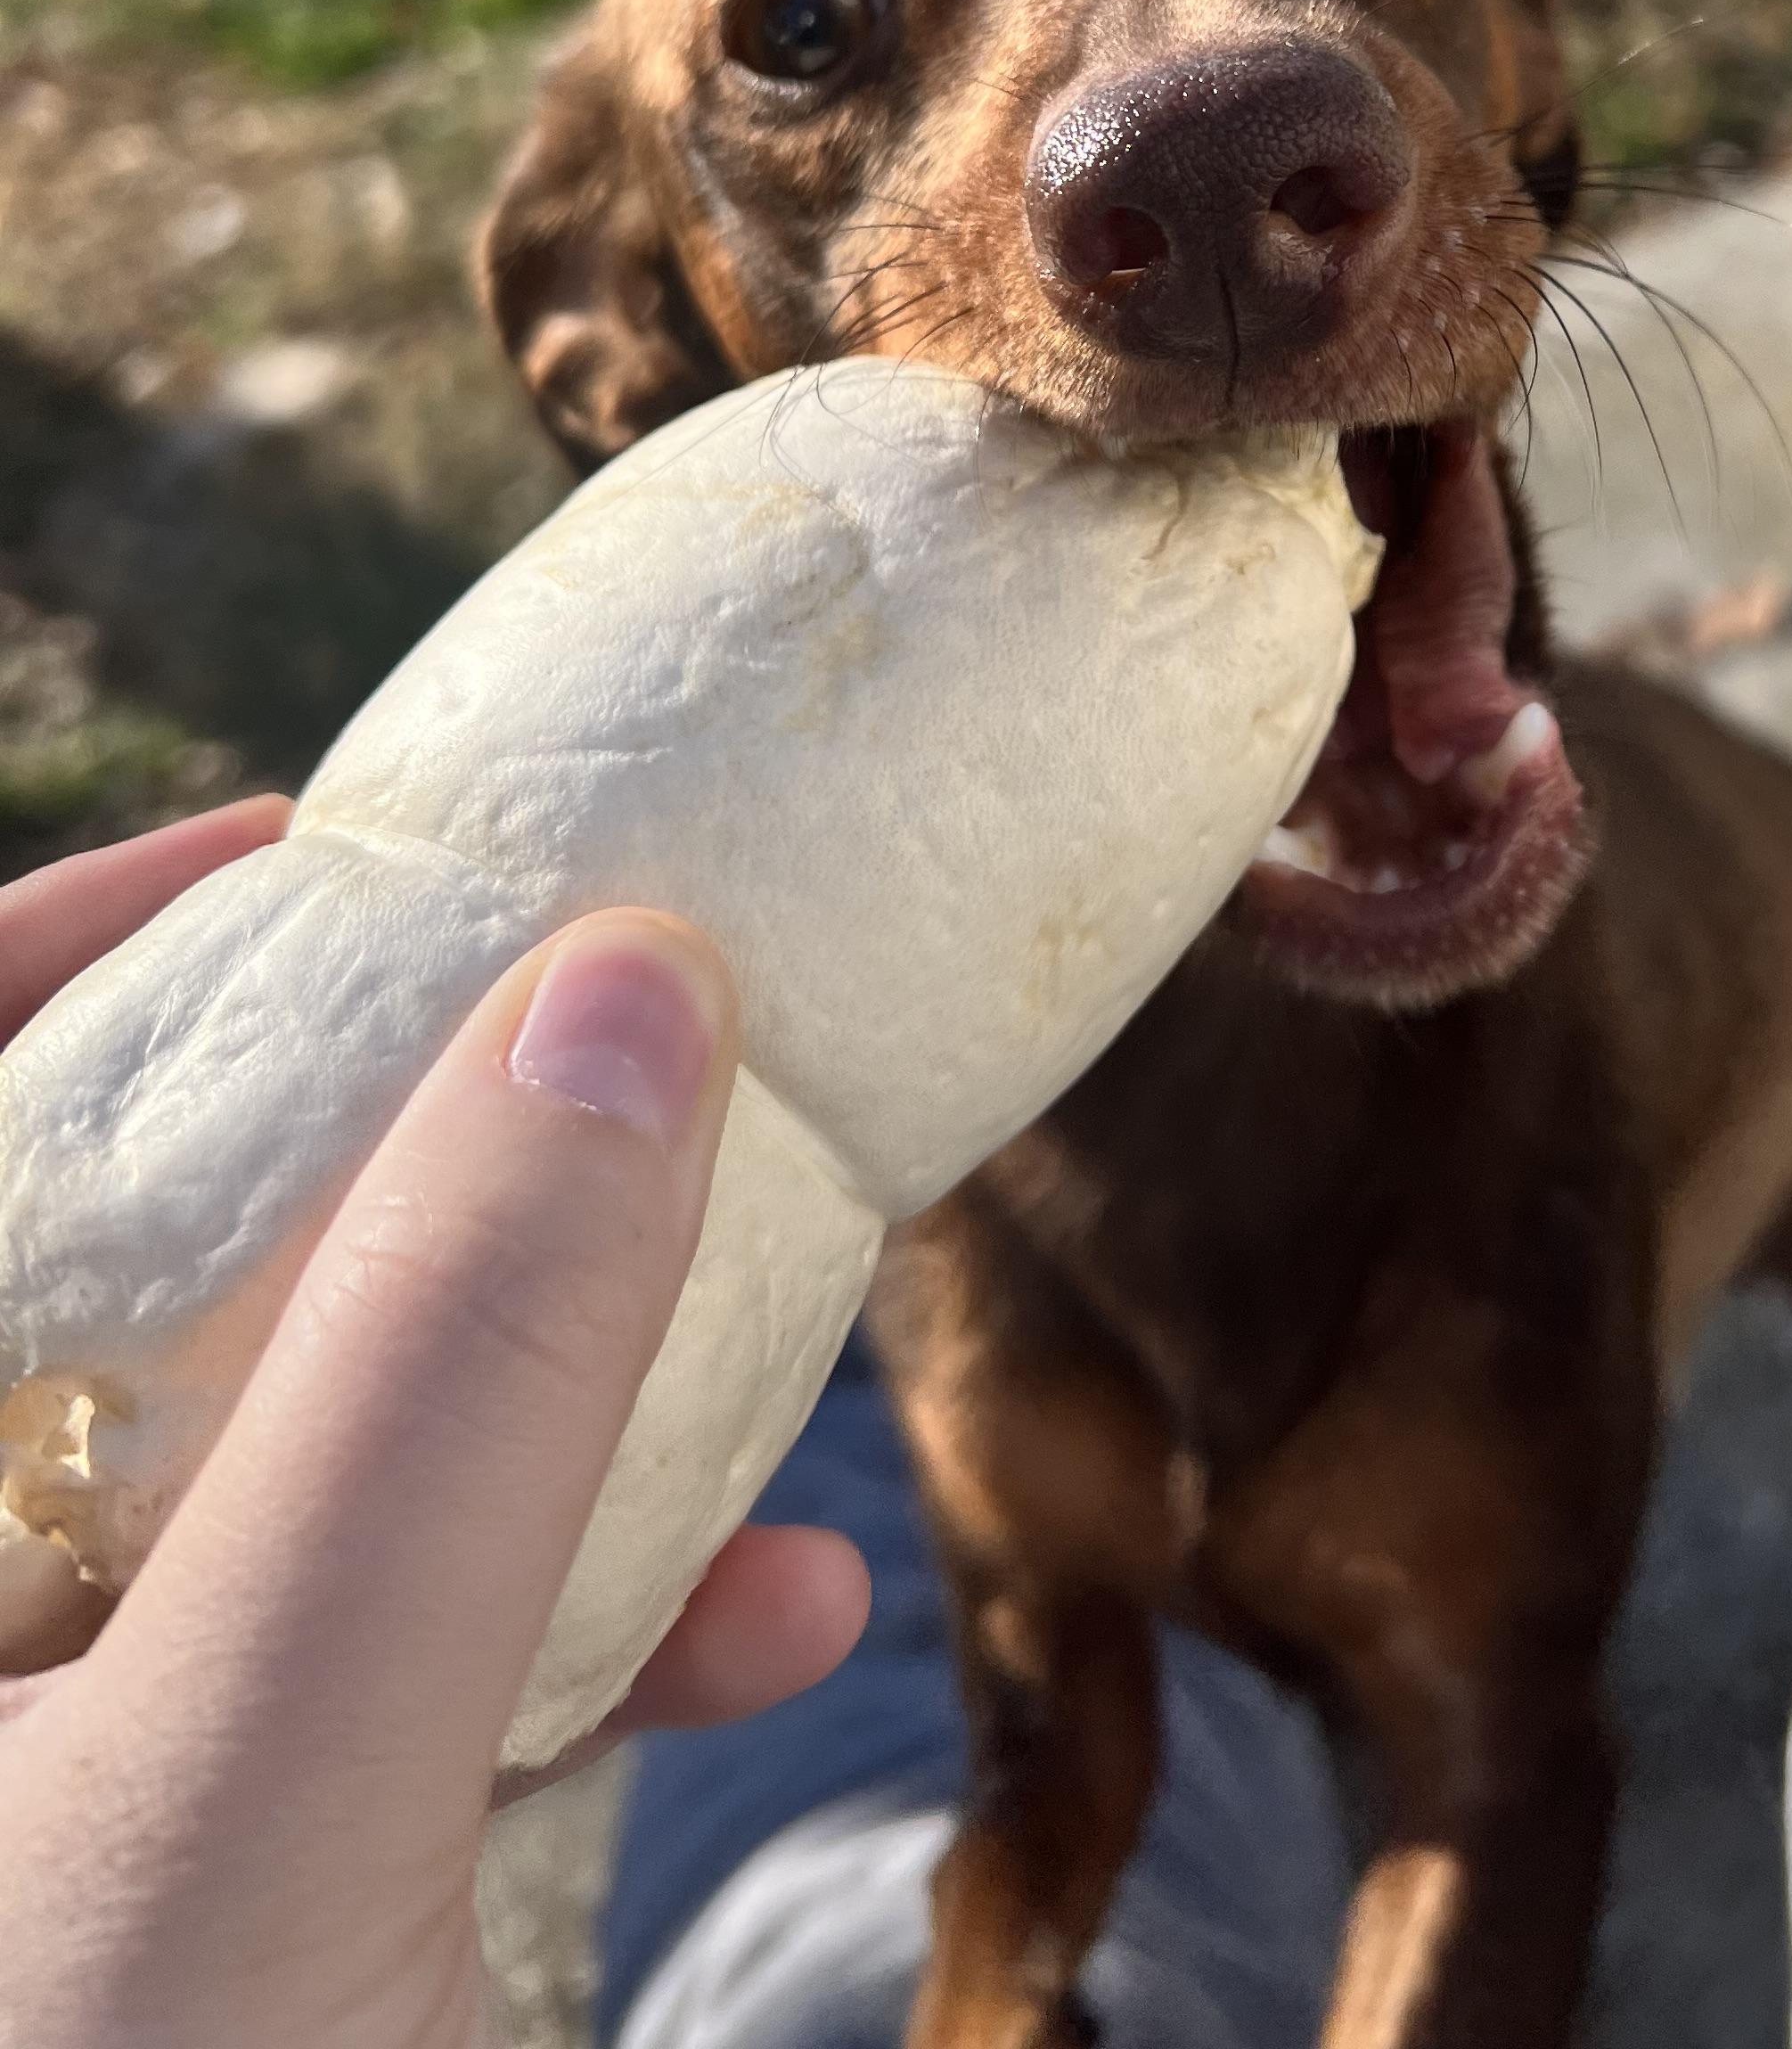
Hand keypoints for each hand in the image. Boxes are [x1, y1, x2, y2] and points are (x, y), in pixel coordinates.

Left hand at [0, 798, 870, 2048]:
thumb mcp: (254, 1788)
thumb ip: (436, 1396)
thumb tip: (625, 994)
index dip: (76, 943)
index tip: (318, 847)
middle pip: (129, 1280)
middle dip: (390, 1164)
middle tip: (589, 1052)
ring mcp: (65, 1780)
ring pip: (279, 1474)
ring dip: (531, 1401)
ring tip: (749, 1324)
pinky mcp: (199, 1905)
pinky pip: (361, 1690)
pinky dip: (562, 1637)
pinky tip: (762, 1630)